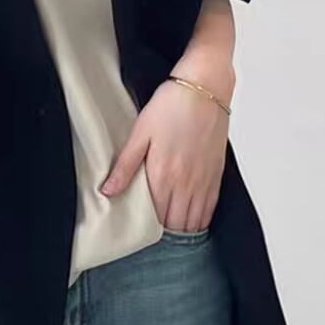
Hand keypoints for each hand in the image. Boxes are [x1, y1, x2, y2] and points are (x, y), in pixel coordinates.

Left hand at [100, 80, 230, 232]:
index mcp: (163, 174)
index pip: (155, 217)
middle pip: (175, 223)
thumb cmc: (171, 105)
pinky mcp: (216, 174)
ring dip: (182, 229)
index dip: (147, 229)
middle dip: (164, 233)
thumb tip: (108, 191)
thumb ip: (125, 166)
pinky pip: (210, 208)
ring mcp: (204, 180)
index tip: (138, 232)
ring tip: (170, 233)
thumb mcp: (140, 133)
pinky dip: (201, 220)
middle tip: (151, 236)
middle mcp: (186, 183)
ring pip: (194, 220)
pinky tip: (192, 222)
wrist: (205, 88)